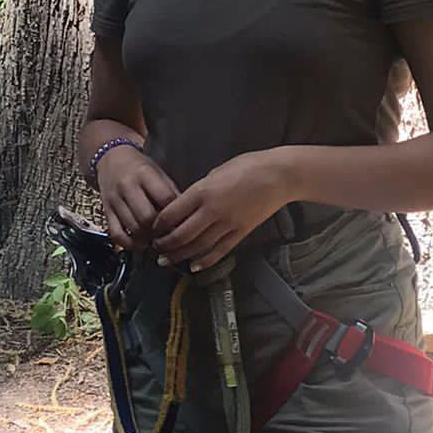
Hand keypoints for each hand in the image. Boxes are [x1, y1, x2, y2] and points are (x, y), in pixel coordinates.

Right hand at [97, 144, 179, 249]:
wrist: (110, 159)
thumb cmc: (139, 167)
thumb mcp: (158, 172)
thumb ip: (171, 193)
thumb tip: (185, 216)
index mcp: (144, 173)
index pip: (165, 198)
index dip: (175, 214)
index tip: (181, 221)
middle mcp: (127, 186)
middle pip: (147, 217)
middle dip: (160, 229)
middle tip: (168, 233)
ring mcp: (115, 200)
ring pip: (133, 227)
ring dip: (147, 238)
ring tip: (156, 238)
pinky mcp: (106, 211)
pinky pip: (116, 234)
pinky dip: (129, 243)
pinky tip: (139, 243)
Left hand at [153, 151, 291, 270]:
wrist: (279, 175)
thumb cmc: (248, 166)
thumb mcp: (217, 171)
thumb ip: (200, 189)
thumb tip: (187, 203)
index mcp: (203, 191)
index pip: (172, 213)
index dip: (158, 225)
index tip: (152, 229)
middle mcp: (212, 210)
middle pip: (181, 235)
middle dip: (165, 245)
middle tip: (156, 249)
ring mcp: (228, 224)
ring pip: (198, 247)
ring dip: (180, 256)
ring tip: (167, 261)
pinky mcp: (241, 232)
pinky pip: (220, 251)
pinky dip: (205, 261)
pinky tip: (194, 267)